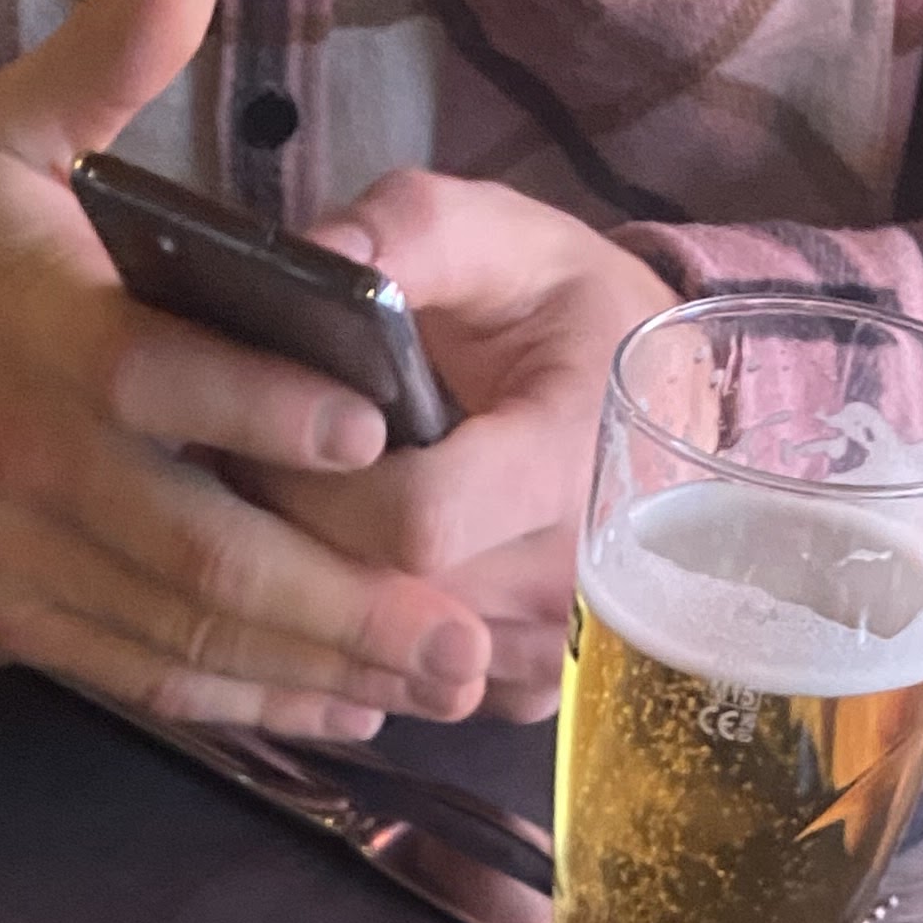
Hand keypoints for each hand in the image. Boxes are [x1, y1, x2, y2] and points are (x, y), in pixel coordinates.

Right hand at [0, 0, 493, 738]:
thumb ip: (103, 63)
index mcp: (47, 341)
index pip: (167, 380)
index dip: (271, 409)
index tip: (378, 430)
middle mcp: (40, 471)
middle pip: (205, 557)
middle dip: (344, 605)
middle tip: (459, 638)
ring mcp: (30, 566)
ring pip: (190, 639)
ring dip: (320, 672)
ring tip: (436, 686)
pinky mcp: (20, 627)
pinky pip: (148, 679)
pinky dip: (247, 705)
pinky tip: (340, 705)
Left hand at [249, 172, 671, 718]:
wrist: (669, 406)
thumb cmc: (573, 315)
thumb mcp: (506, 237)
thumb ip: (411, 233)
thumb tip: (318, 261)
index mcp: (571, 463)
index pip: (415, 523)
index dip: (318, 485)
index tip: (266, 437)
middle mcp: (574, 580)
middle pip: (384, 598)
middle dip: (295, 536)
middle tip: (253, 469)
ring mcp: (555, 650)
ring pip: (384, 657)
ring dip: (320, 593)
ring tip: (304, 513)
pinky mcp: (527, 688)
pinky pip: (409, 690)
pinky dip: (360, 640)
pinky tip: (348, 573)